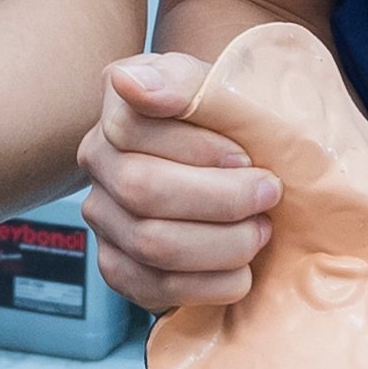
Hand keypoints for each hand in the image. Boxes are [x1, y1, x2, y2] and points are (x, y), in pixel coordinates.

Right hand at [78, 50, 284, 309]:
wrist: (260, 171)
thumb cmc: (249, 128)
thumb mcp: (234, 91)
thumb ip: (188, 83)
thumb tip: (126, 81)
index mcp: (121, 104)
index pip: (134, 128)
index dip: (198, 148)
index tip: (246, 155)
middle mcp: (99, 157)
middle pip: (141, 189)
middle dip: (220, 200)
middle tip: (268, 196)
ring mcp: (103, 214)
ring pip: (150, 242)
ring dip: (222, 244)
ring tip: (260, 232)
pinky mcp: (117, 265)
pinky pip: (151, 287)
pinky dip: (208, 285)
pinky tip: (241, 270)